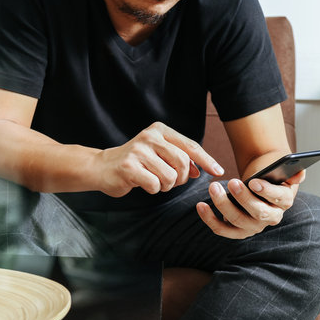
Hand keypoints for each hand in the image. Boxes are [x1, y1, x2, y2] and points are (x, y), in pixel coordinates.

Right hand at [94, 122, 224, 196]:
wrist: (101, 167)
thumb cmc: (135, 163)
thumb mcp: (158, 155)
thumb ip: (179, 159)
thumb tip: (202, 170)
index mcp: (159, 130)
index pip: (190, 145)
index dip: (206, 160)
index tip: (218, 171)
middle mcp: (150, 136)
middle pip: (183, 162)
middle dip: (181, 178)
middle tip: (171, 181)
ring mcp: (138, 151)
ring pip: (170, 176)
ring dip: (166, 186)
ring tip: (154, 181)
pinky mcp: (129, 167)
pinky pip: (155, 185)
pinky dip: (153, 189)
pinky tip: (143, 183)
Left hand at [196, 170, 304, 238]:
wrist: (258, 180)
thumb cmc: (270, 173)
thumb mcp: (283, 169)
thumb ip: (292, 171)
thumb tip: (299, 174)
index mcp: (284, 201)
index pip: (279, 199)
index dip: (266, 191)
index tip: (253, 181)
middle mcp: (271, 217)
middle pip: (258, 211)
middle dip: (243, 197)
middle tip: (231, 182)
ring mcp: (253, 226)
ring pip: (237, 220)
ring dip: (223, 204)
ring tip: (212, 187)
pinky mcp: (237, 230)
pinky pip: (222, 229)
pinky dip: (210, 219)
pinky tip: (200, 206)